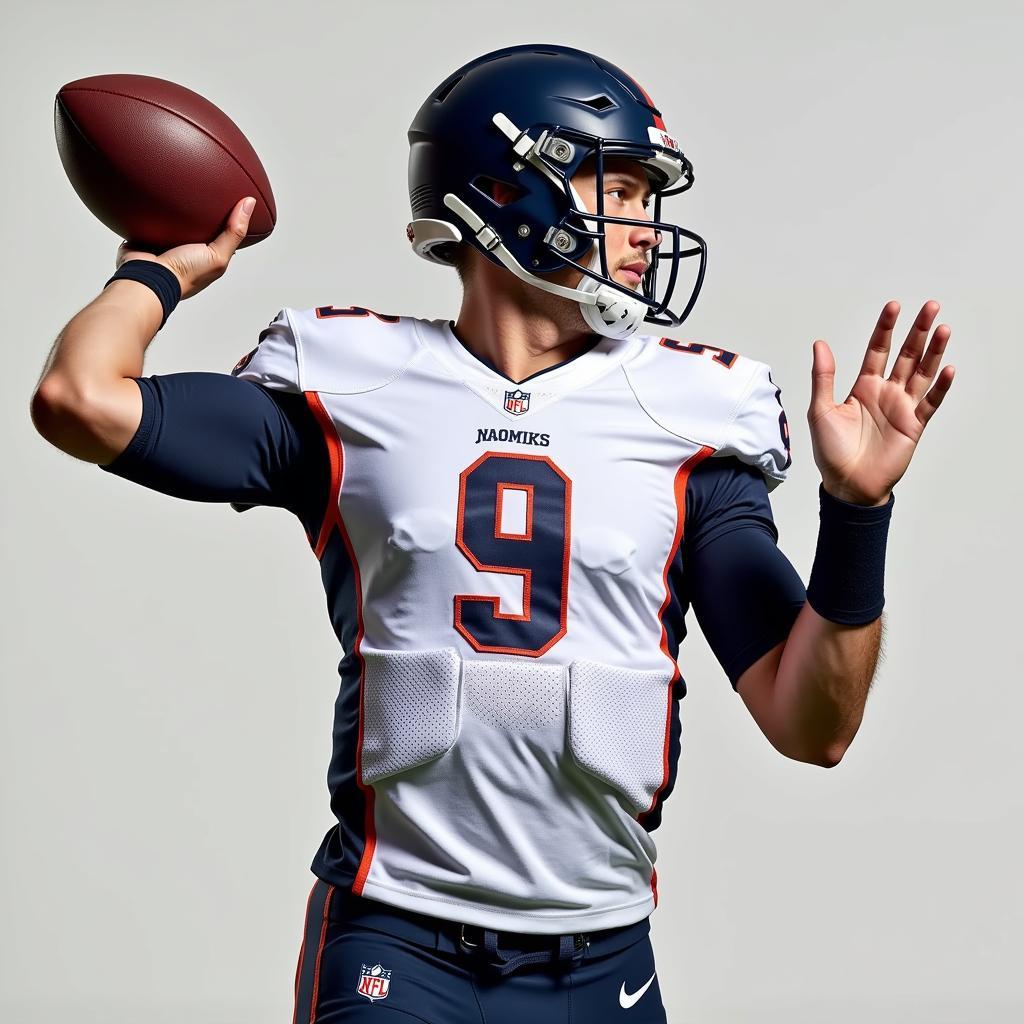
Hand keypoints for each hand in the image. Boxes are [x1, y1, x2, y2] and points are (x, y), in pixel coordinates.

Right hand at [114, 196, 255, 299]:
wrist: (148, 276)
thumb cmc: (183, 274)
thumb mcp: (217, 255)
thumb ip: (234, 232)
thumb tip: (250, 203)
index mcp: (207, 256)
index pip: (222, 234)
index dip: (229, 217)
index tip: (234, 197)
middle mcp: (189, 249)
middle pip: (199, 224)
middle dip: (202, 208)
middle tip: (207, 185)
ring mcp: (168, 241)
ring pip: (176, 217)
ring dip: (178, 205)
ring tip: (184, 183)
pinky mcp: (149, 233)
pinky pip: (154, 214)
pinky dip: (157, 205)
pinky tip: (160, 190)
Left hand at [807, 300, 954, 505]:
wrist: (847, 485)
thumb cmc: (831, 452)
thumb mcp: (820, 410)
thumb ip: (824, 377)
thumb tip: (819, 344)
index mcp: (863, 387)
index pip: (878, 350)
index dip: (886, 328)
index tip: (893, 307)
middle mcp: (885, 393)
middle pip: (907, 355)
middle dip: (918, 331)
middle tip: (930, 307)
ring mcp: (902, 408)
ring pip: (922, 373)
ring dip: (934, 351)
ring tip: (942, 328)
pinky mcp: (914, 426)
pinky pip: (930, 402)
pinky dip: (940, 387)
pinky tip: (947, 369)